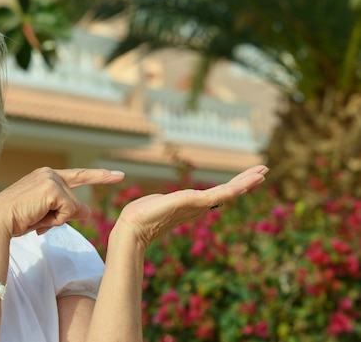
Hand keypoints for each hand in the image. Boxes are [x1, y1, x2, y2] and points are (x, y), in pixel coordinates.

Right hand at [0, 167, 124, 236]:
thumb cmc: (17, 219)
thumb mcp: (45, 214)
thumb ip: (66, 210)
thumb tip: (88, 211)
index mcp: (46, 177)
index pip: (78, 176)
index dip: (99, 176)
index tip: (118, 175)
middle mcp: (49, 173)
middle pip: (73, 202)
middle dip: (60, 218)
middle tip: (35, 218)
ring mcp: (51, 179)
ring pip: (71, 208)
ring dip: (56, 220)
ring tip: (34, 218)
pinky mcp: (52, 189)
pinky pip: (68, 211)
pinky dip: (56, 221)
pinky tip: (38, 217)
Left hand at [115, 165, 267, 248]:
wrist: (133, 227)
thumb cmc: (141, 216)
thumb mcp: (161, 203)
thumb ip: (169, 202)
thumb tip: (168, 202)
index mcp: (193, 205)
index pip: (218, 193)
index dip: (234, 185)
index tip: (248, 177)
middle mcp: (199, 207)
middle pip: (228, 192)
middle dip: (246, 181)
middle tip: (265, 170)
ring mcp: (198, 206)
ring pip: (227, 192)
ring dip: (246, 181)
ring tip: (263, 172)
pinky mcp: (194, 203)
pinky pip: (218, 195)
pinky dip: (233, 189)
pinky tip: (245, 183)